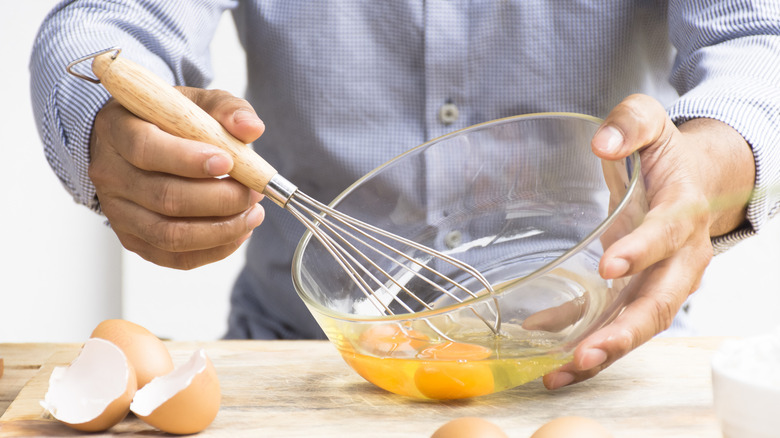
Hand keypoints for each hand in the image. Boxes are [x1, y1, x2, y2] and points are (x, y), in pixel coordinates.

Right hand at [89, 87, 265, 268]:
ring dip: (221, 229)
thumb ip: (227, 109)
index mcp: (119, 129)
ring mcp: (117, 211)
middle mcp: (111, 173)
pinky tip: (237, 232)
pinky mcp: (132, 239)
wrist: (138, 143)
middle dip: (219, 199)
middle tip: (252, 193)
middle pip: (164, 197)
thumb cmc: (170, 121)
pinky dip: (213, 250)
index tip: (229, 162)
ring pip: (170, 234)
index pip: (146, 149)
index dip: (189, 160)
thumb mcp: (196, 102)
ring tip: (252, 215)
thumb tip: (252, 128)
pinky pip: (174, 257)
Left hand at [543, 94, 754, 388]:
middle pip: (660, 302)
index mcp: (683, 211)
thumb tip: (603, 141)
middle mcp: (680, 258)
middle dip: (625, 331)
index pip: (667, 234)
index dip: (642, 250)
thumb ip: (630, 123)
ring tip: (561, 373)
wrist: (693, 181)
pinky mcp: (638, 294)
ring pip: (639, 325)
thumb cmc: (665, 155)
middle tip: (587, 351)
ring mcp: (661, 282)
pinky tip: (550, 362)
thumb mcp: (650, 123)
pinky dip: (584, 343)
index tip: (609, 266)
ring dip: (603, 352)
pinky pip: (613, 324)